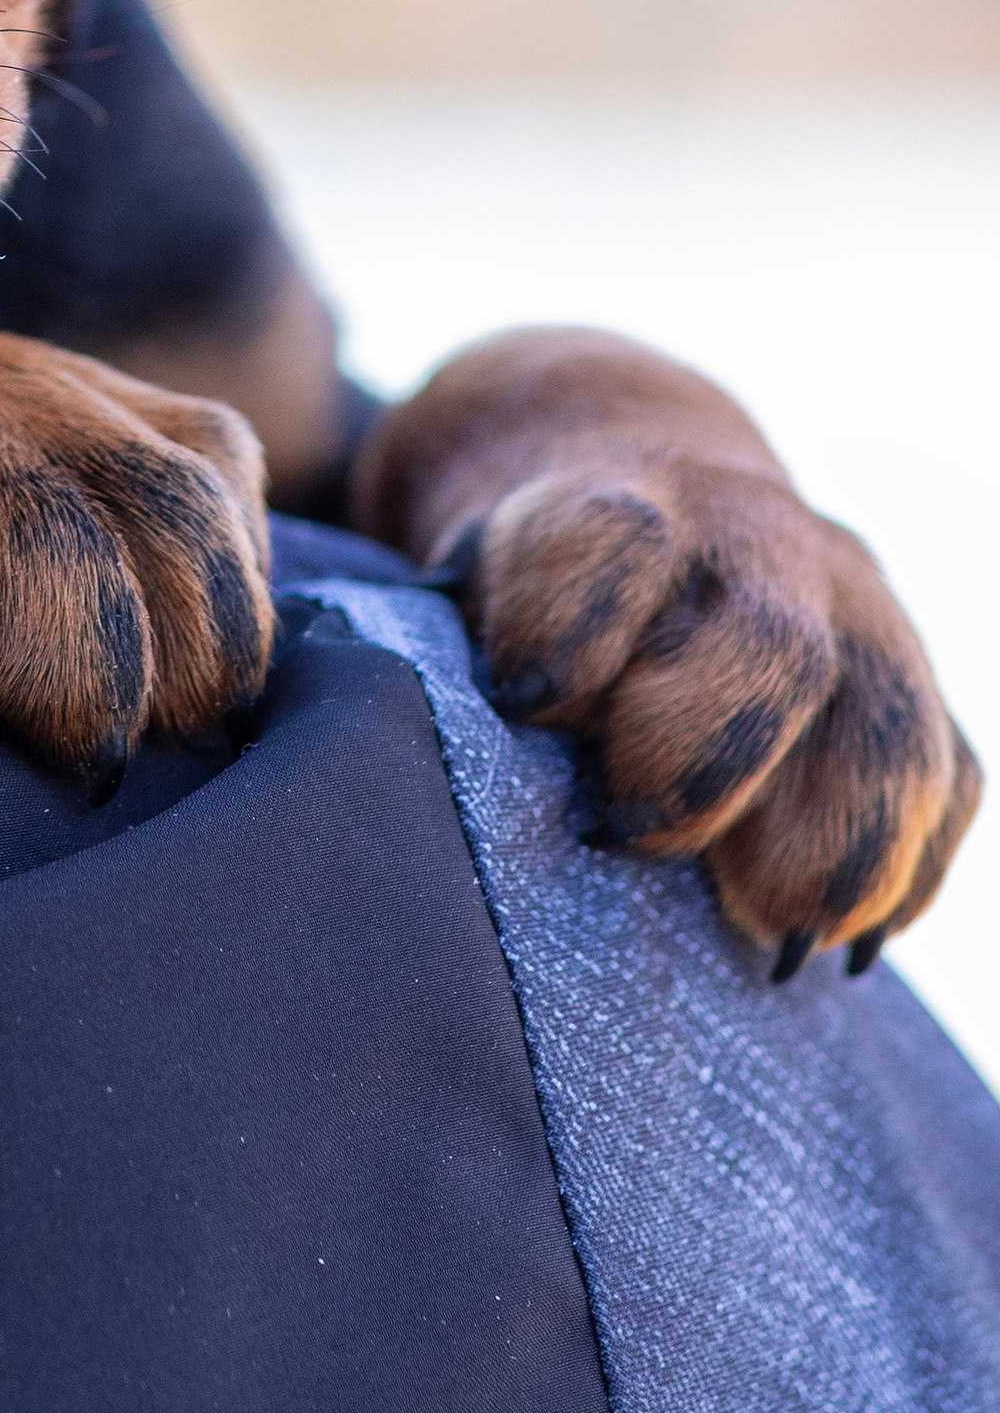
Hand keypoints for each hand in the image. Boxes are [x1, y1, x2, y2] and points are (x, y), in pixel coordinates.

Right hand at [0, 316, 272, 786]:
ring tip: (20, 744)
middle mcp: (21, 403)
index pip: (218, 509)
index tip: (176, 722)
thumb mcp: (53, 482)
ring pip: (53, 556)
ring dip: (62, 681)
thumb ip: (153, 560)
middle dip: (162, 670)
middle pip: (160, 521)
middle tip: (102, 754)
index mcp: (104, 410)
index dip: (219, 642)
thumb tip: (226, 722)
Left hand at [355, 330, 980, 971]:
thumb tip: (463, 786)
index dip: (570, 629)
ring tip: (773, 930)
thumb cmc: (519, 583)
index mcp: (619, 503)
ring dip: (836, 843)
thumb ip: (466, 664)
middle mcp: (752, 544)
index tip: (524, 702)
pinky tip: (844, 930)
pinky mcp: (910, 682)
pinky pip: (948, 777)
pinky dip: (907, 869)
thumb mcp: (468, 587)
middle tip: (628, 831)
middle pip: (769, 645)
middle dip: (704, 760)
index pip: (614, 541)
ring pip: (887, 718)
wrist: (628, 482)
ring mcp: (850, 610)